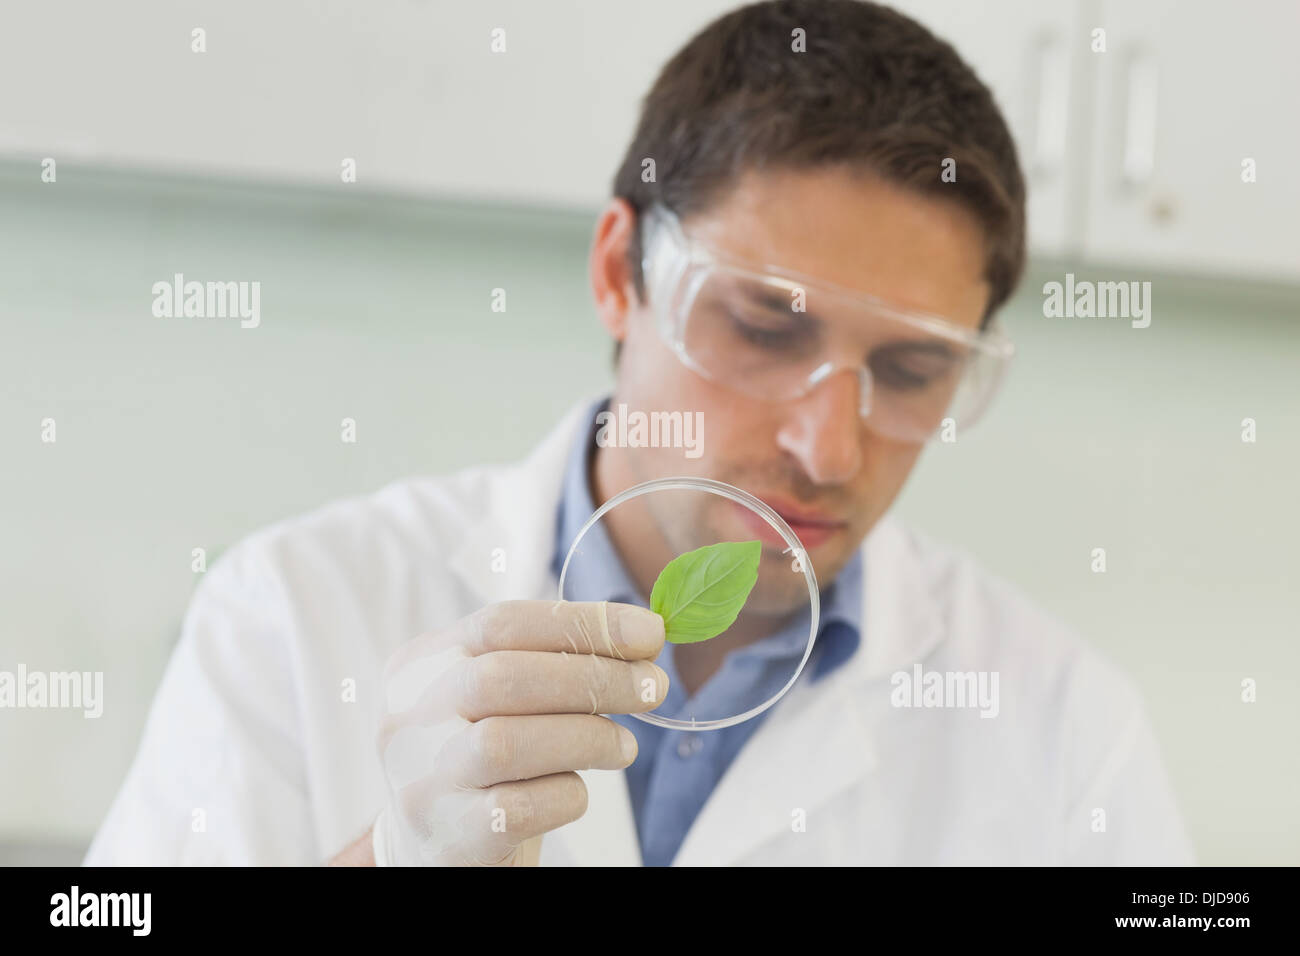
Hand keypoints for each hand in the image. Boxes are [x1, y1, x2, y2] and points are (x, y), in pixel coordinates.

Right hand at [373, 599, 667, 864]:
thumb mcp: (502, 699)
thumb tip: (644, 637)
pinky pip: (517, 809)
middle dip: (592, 677)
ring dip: (586, 737)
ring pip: (505, 743)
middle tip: (652, 687)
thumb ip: (555, 662)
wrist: (438, 846)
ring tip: (624, 746)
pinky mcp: (449, 837)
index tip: (648, 633)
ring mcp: (422, 780)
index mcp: (422, 665)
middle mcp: (409, 718)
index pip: (502, 623)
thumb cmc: (486, 760)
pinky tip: (577, 791)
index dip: (582, 623)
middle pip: (502, 677)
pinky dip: (564, 795)